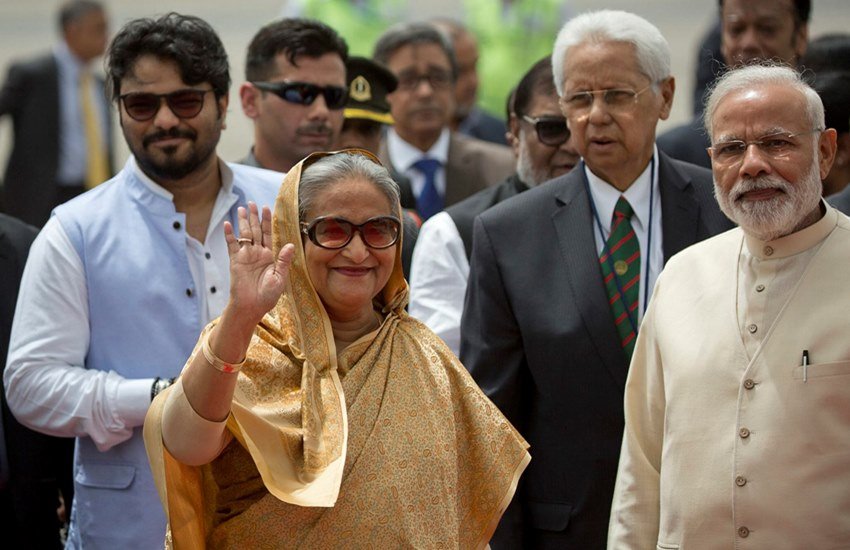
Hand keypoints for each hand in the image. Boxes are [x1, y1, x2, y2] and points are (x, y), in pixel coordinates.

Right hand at [223, 202, 294, 325]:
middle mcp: (257, 253)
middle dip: (254, 216)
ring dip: (243, 221)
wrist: (252, 307)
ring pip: (244, 234)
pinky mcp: (235, 261)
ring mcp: (246, 256)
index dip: (267, 221)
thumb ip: (283, 261)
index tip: (267, 207)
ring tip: (242, 208)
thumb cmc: (268, 296)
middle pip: (255, 230)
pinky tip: (228, 224)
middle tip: (251, 203)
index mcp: (269, 256)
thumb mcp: (280, 278)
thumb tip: (290, 244)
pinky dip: (229, 235)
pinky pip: (232, 245)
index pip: (268, 234)